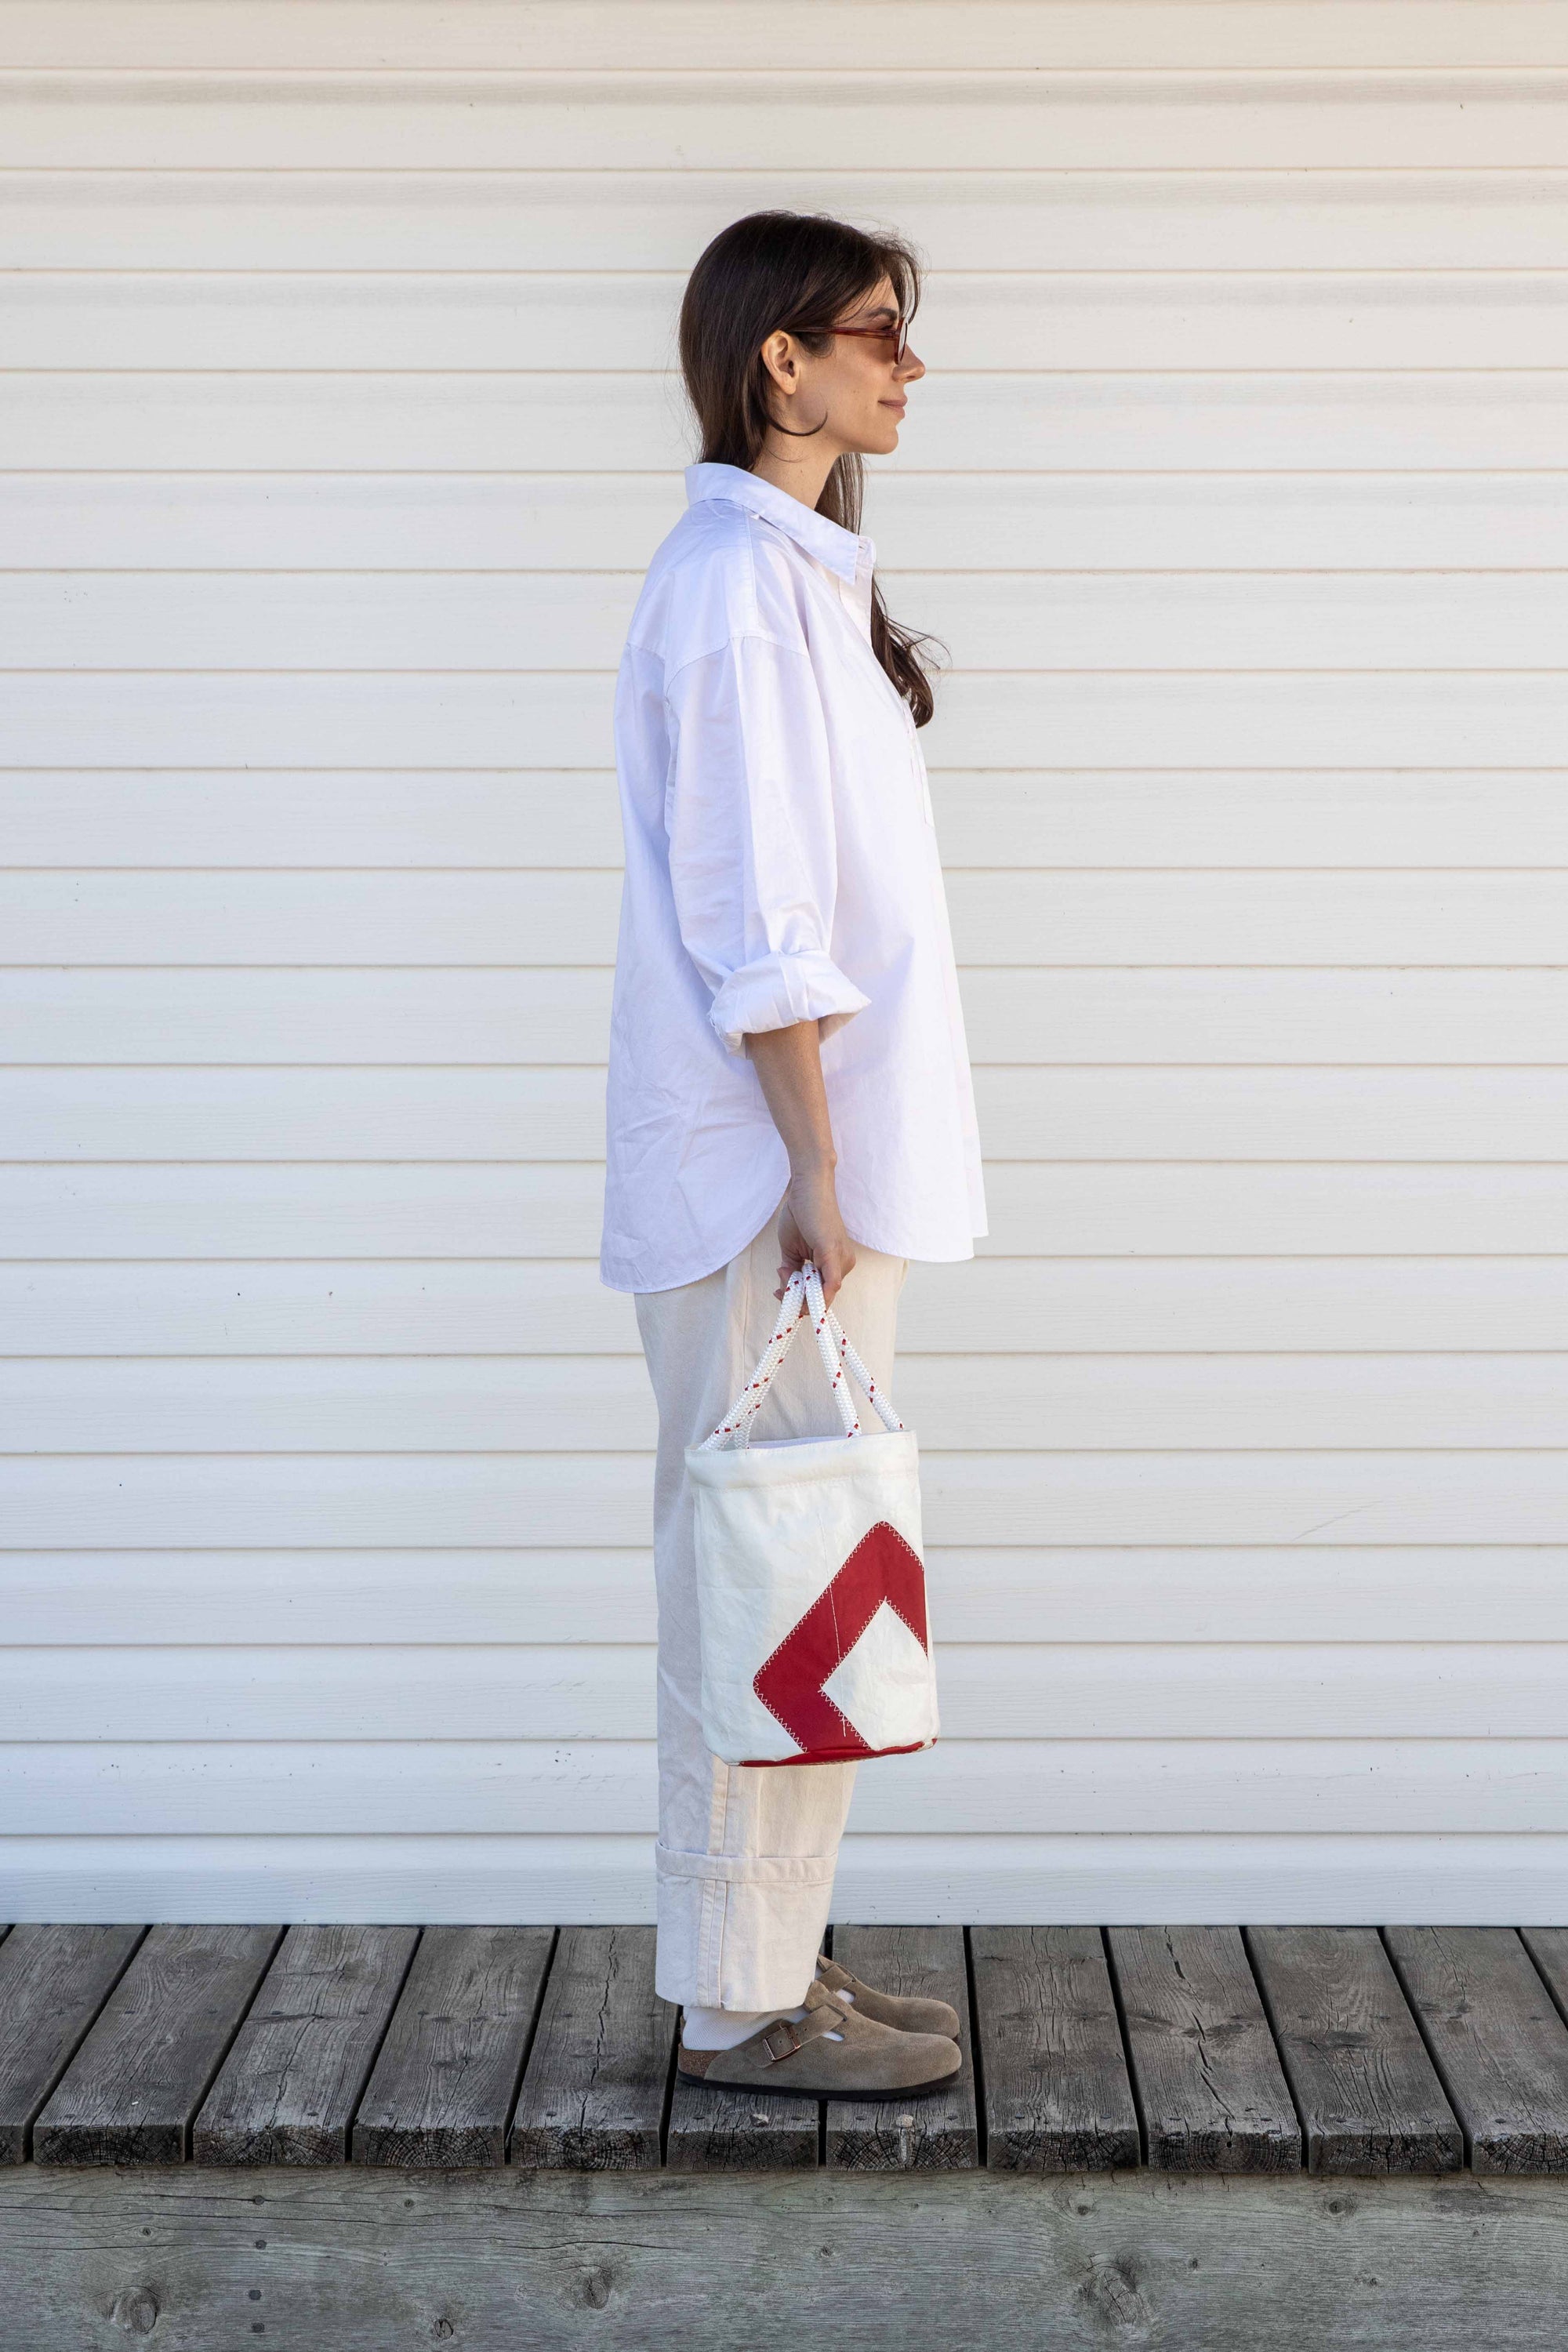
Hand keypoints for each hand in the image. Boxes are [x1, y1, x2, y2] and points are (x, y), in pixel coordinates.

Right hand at [774, 1166, 855, 1306]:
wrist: (807, 1188)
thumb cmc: (801, 1215)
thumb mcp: (792, 1250)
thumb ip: (792, 1272)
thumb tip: (788, 1290)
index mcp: (835, 1264)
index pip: (822, 1294)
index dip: (802, 1302)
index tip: (782, 1295)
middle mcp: (844, 1264)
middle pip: (823, 1298)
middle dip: (798, 1300)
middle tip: (779, 1290)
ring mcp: (842, 1260)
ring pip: (824, 1295)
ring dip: (798, 1292)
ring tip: (783, 1273)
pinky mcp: (834, 1254)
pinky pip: (830, 1286)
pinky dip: (813, 1294)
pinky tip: (793, 1287)